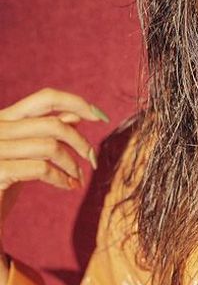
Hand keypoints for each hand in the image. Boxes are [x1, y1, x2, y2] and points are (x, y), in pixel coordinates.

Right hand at [0, 88, 109, 278]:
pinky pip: (41, 169)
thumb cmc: (1, 182)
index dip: (77, 103)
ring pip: (50, 146)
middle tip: (92, 158)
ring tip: (77, 178)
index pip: (45, 98)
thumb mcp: (25, 153)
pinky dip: (61, 178)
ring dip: (72, 164)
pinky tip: (68, 186)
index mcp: (4, 118)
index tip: (100, 116)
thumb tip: (76, 115)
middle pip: (53, 124)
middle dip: (80, 142)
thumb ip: (45, 133)